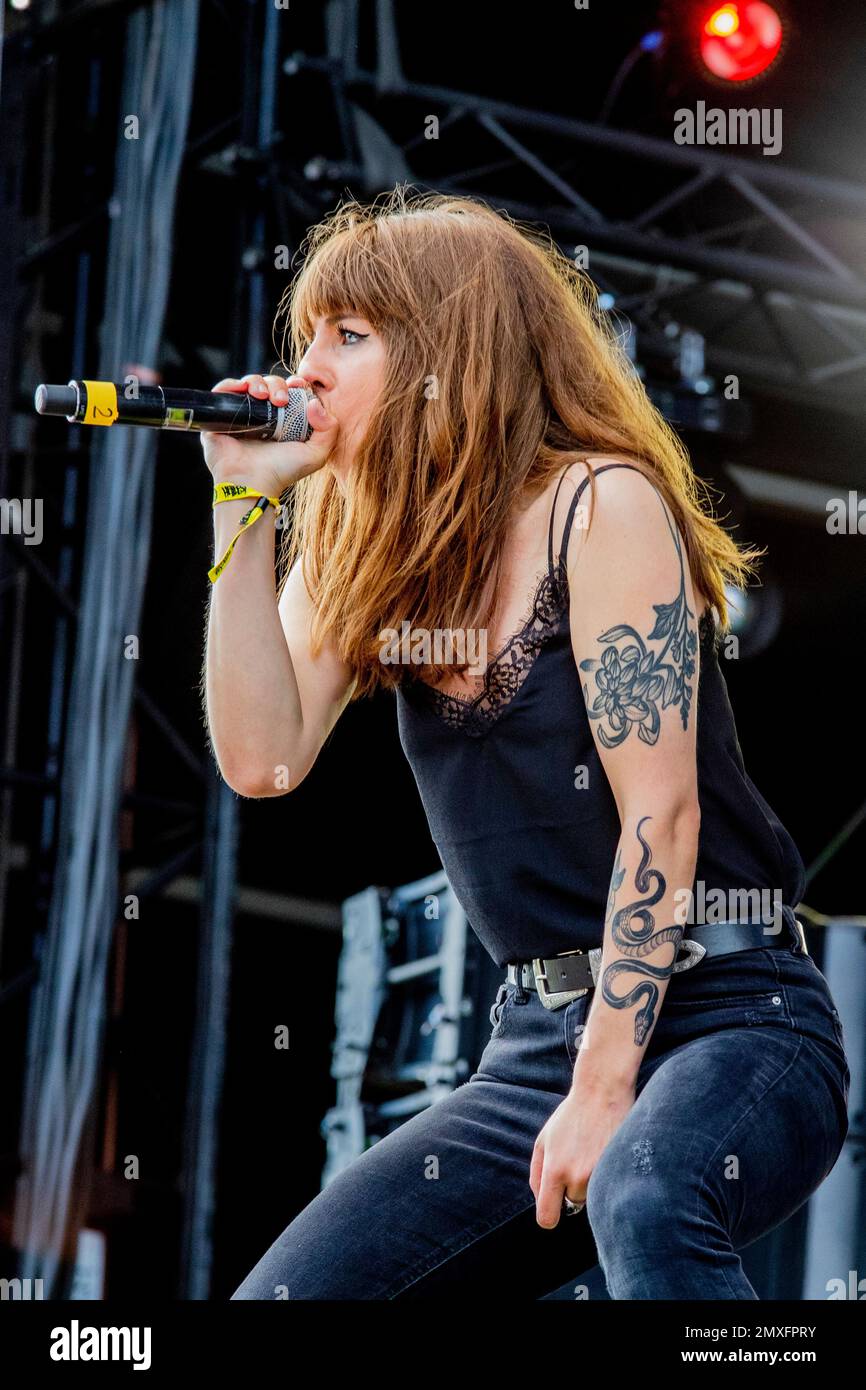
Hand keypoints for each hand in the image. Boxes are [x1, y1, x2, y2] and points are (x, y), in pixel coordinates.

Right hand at [200, 372, 338, 496]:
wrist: (253, 483)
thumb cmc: (282, 472)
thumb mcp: (316, 454)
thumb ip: (330, 430)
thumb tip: (315, 403)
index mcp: (283, 420)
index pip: (289, 391)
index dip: (294, 383)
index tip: (299, 385)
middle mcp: (261, 416)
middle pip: (269, 384)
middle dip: (277, 384)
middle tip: (281, 400)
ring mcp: (239, 415)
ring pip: (248, 384)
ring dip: (257, 382)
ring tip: (262, 395)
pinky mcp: (218, 417)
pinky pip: (223, 390)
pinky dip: (231, 384)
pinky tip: (242, 389)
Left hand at [529, 1073, 635, 1227]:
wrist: (602, 1092)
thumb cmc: (570, 1116)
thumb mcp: (543, 1140)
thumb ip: (536, 1174)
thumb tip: (541, 1201)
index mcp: (554, 1170)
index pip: (547, 1217)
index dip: (549, 1218)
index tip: (554, 1209)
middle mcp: (577, 1176)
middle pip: (573, 1205)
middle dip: (573, 1191)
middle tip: (578, 1163)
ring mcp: (600, 1173)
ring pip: (593, 1197)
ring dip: (592, 1184)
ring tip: (594, 1155)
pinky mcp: (619, 1168)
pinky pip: (610, 1187)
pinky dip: (608, 1177)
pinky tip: (607, 1155)